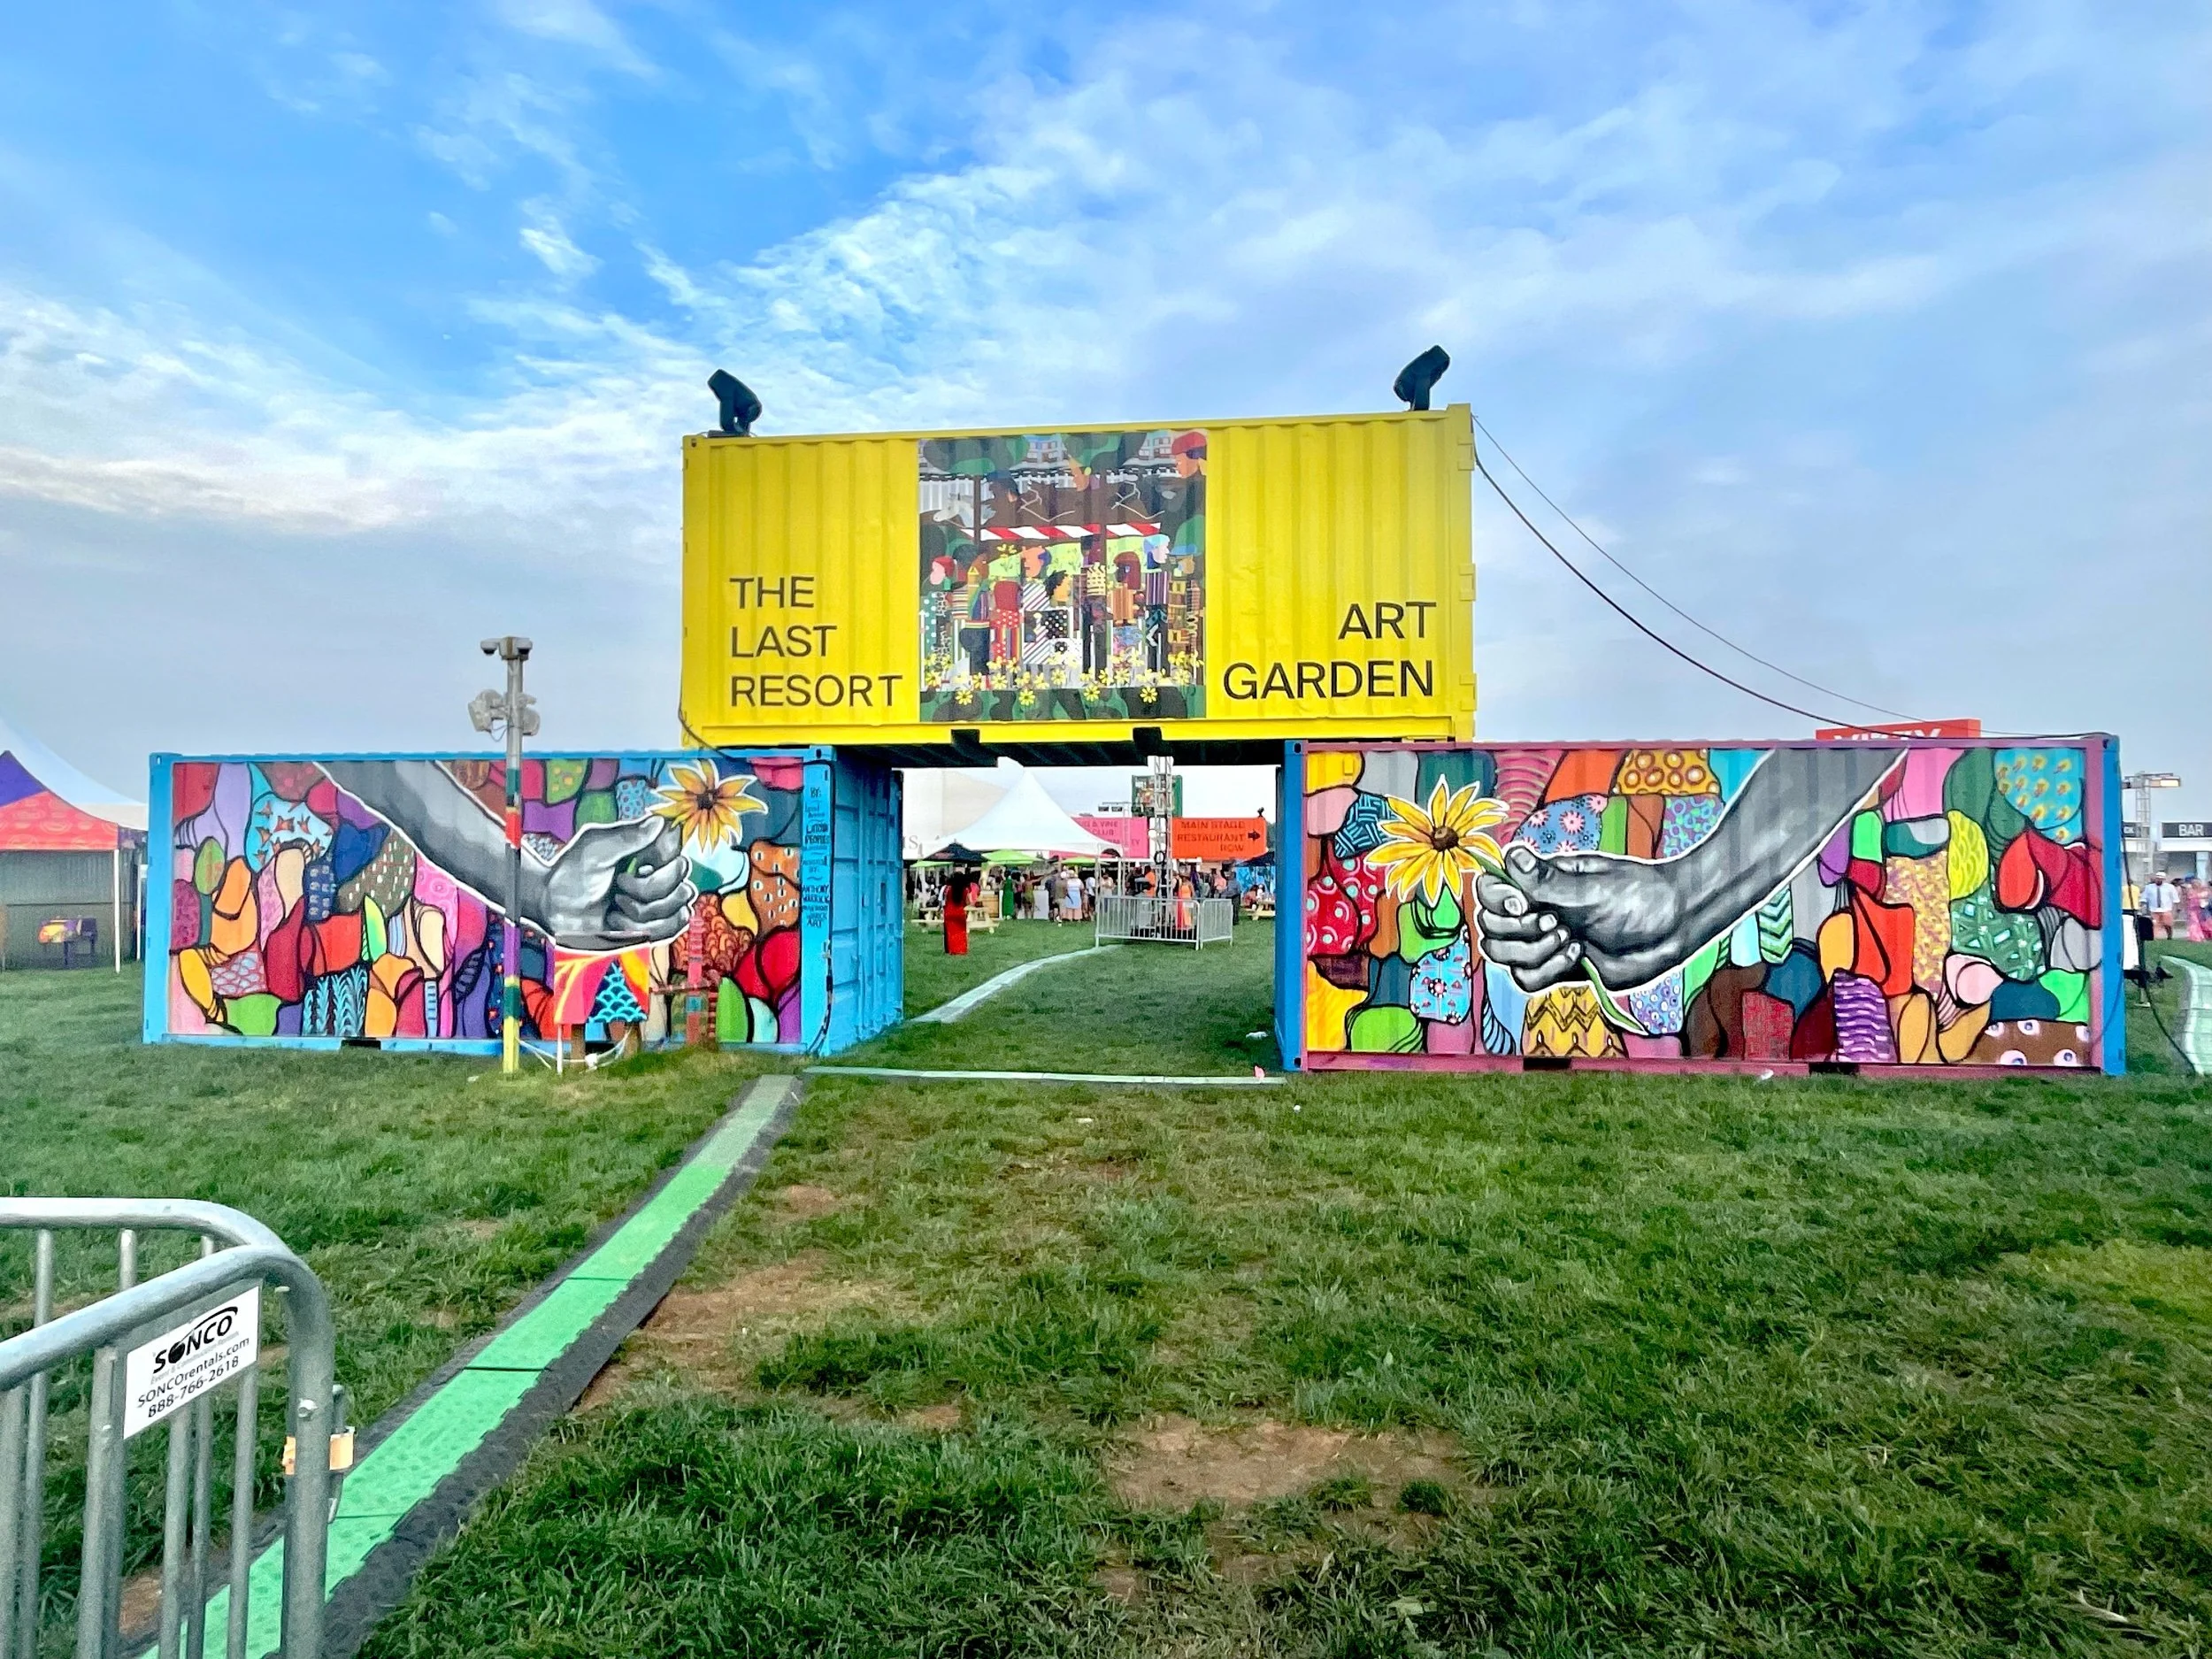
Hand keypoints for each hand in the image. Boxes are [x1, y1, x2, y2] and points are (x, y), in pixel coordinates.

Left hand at [542, 817, 695, 950]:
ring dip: (642, 912)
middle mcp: (659, 873)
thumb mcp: (595, 849)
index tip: (637, 863)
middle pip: (682, 881)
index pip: (678, 850)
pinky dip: (644, 929)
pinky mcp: (655, 926)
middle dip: (647, 889)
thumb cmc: (570, 873)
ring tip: (616, 906)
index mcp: (648, 849)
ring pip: (679, 907)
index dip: (660, 861)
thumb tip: (659, 822)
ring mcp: (660, 901)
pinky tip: (620, 922)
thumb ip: (627, 836)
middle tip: (618, 887)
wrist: (554, 910)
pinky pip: (673, 928)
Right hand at [1475, 845, 1686, 992]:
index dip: (1496, 900)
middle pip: (1491, 927)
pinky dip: (1547, 972)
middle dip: (1518, 931)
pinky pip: (1527, 979)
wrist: (1676, 927)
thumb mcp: (1595, 886)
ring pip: (1504, 956)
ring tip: (1570, 940)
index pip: (1490, 889)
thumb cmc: (1641, 895)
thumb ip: (1548, 880)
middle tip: (1557, 923)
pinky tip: (1578, 957)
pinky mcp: (1559, 968)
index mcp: (1539, 882)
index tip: (1524, 905)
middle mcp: (1536, 910)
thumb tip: (1511, 856)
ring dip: (1532, 953)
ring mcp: (1545, 942)